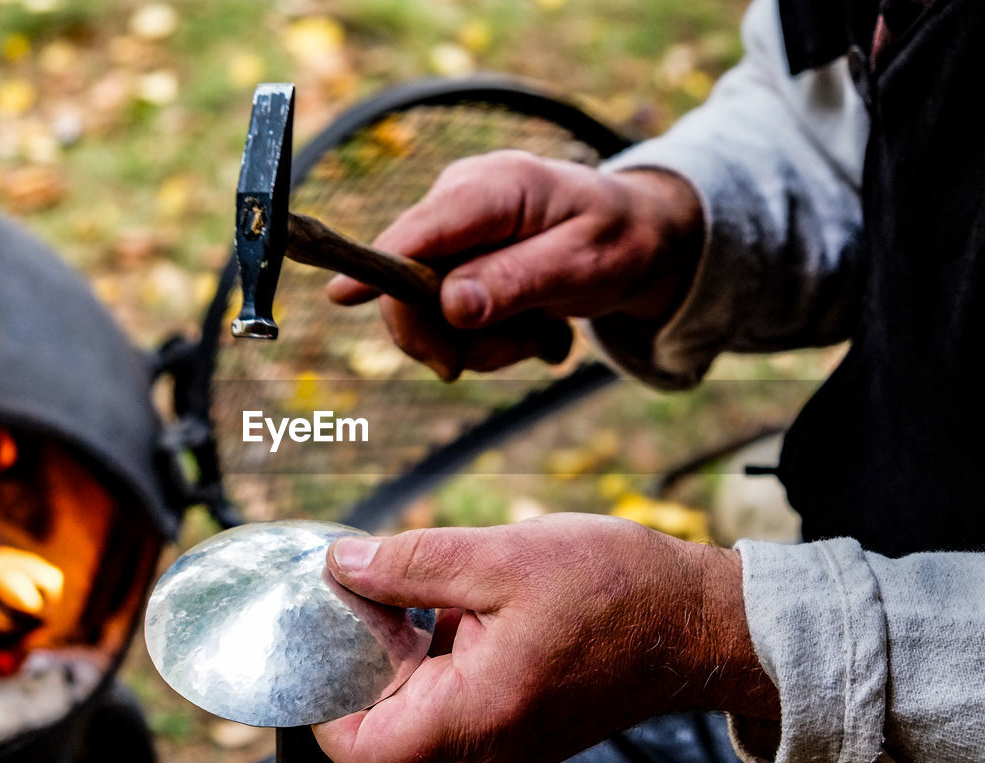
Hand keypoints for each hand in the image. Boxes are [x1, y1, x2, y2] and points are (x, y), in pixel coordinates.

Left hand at [312, 513, 776, 762]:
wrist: (698, 623)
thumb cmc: (617, 588)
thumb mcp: (504, 556)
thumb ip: (411, 564)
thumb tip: (341, 566)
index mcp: (478, 714)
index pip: (363, 752)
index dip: (321, 703)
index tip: (320, 639)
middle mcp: (488, 748)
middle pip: (385, 722)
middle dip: (368, 654)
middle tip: (377, 588)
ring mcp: (504, 744)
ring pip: (420, 707)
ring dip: (410, 649)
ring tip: (442, 591)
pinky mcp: (518, 728)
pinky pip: (455, 701)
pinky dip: (443, 655)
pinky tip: (467, 607)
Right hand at [327, 152, 703, 378]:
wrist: (642, 238)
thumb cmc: (621, 240)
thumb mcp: (584, 264)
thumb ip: (518, 281)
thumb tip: (451, 307)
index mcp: (494, 187)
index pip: (418, 232)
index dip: (376, 267)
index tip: (341, 298)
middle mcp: (462, 201)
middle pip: (407, 282)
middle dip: (452, 334)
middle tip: (518, 352)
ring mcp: (454, 231)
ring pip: (427, 313)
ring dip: (483, 343)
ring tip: (541, 331)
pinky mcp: (454, 258)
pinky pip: (444, 317)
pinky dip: (486, 338)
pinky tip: (529, 326)